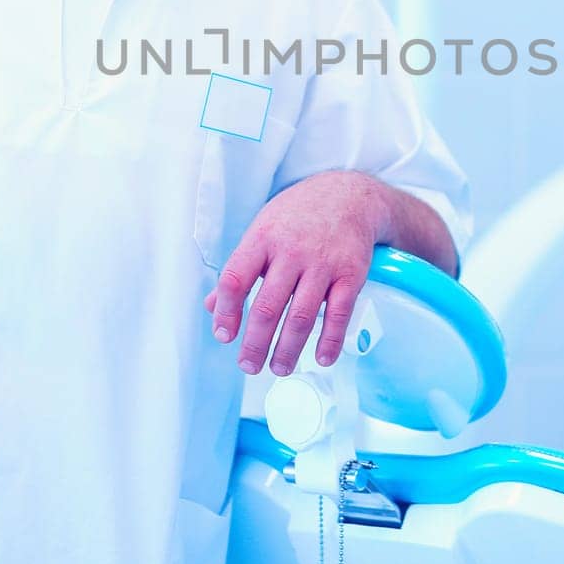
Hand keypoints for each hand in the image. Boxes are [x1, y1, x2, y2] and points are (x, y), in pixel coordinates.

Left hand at [203, 170, 385, 376]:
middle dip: (255, 344)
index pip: (235, 279)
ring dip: (288, 349)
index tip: (224, 336)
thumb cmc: (298, 215)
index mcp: (262, 238)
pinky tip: (321, 358)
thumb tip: (211, 306)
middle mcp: (291, 251)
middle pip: (267, 307)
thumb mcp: (262, 231)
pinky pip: (339, 314)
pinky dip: (330, 341)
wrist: (349, 195)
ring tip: (279, 368)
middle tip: (248, 366)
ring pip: (301, 316)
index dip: (225, 312)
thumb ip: (239, 269)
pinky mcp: (351, 274)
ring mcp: (323, 263)